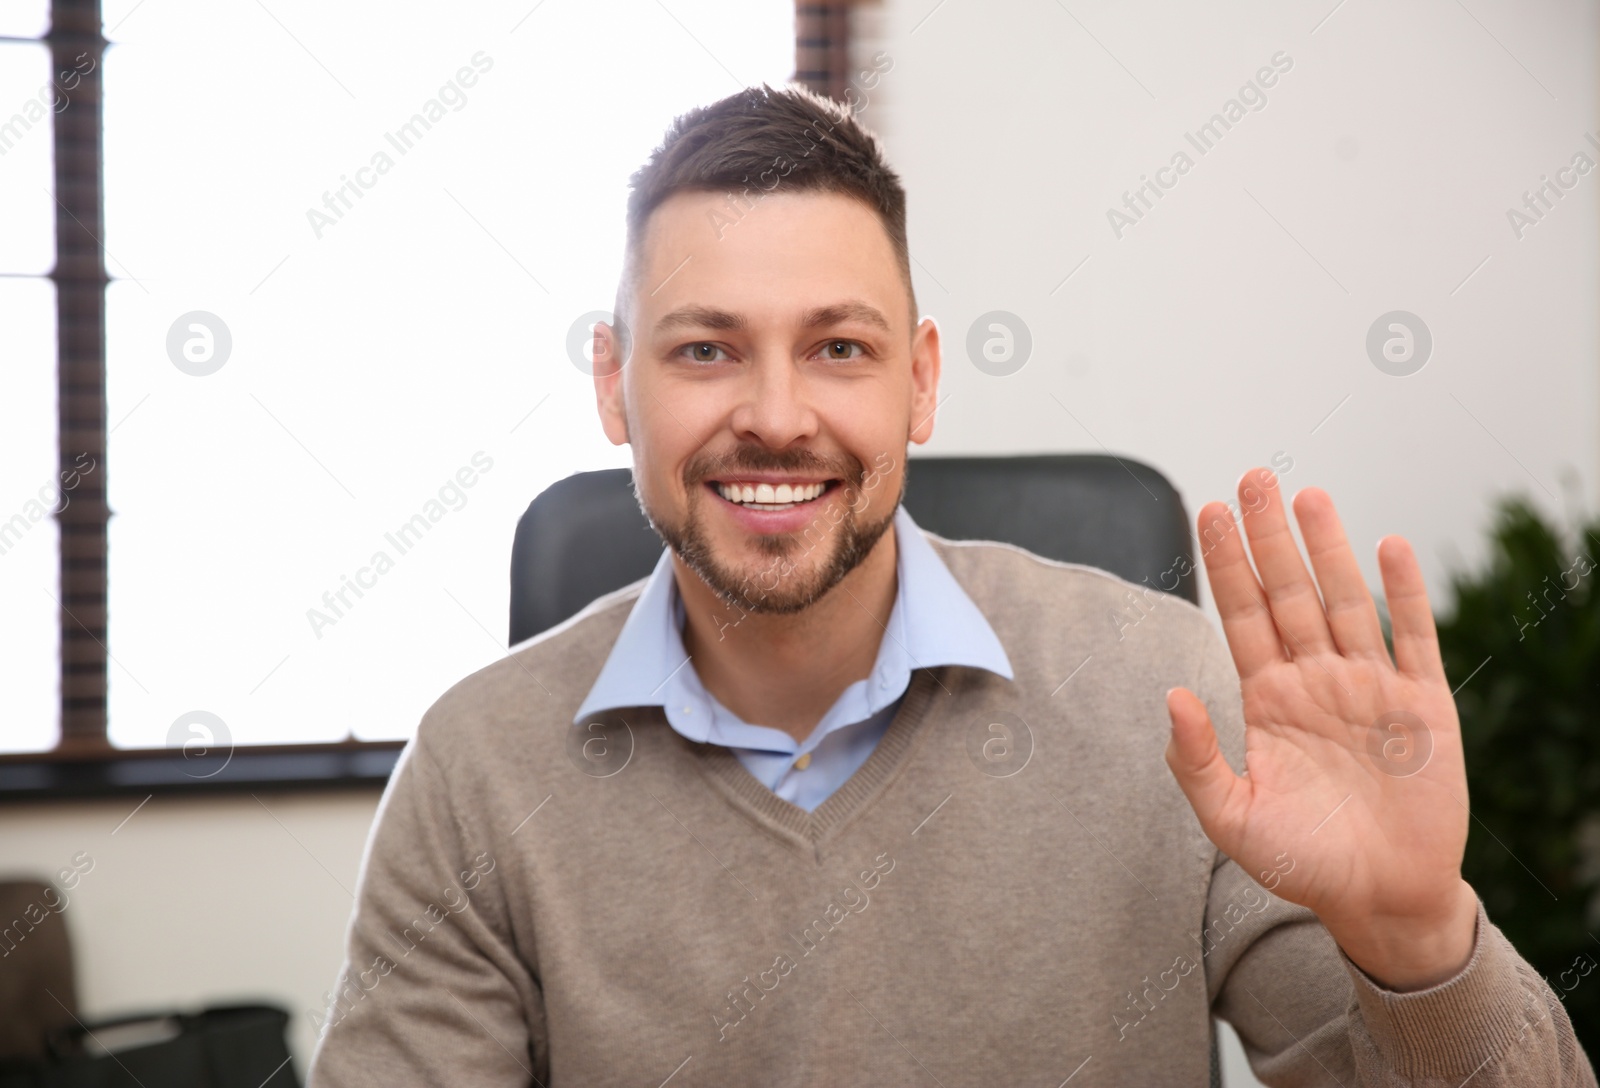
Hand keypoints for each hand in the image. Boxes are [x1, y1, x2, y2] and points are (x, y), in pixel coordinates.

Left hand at [1163, 467, 1478, 990]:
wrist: (1380, 899)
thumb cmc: (1301, 862)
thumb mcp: (1231, 818)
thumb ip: (1196, 760)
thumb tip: (1171, 695)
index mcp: (1268, 699)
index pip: (1241, 616)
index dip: (1225, 564)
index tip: (1207, 512)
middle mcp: (1316, 680)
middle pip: (1288, 593)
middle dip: (1269, 537)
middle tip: (1253, 477)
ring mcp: (1369, 687)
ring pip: (1345, 602)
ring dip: (1328, 550)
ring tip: (1308, 496)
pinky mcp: (1422, 705)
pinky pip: (1413, 639)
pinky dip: (1404, 593)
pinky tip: (1388, 547)